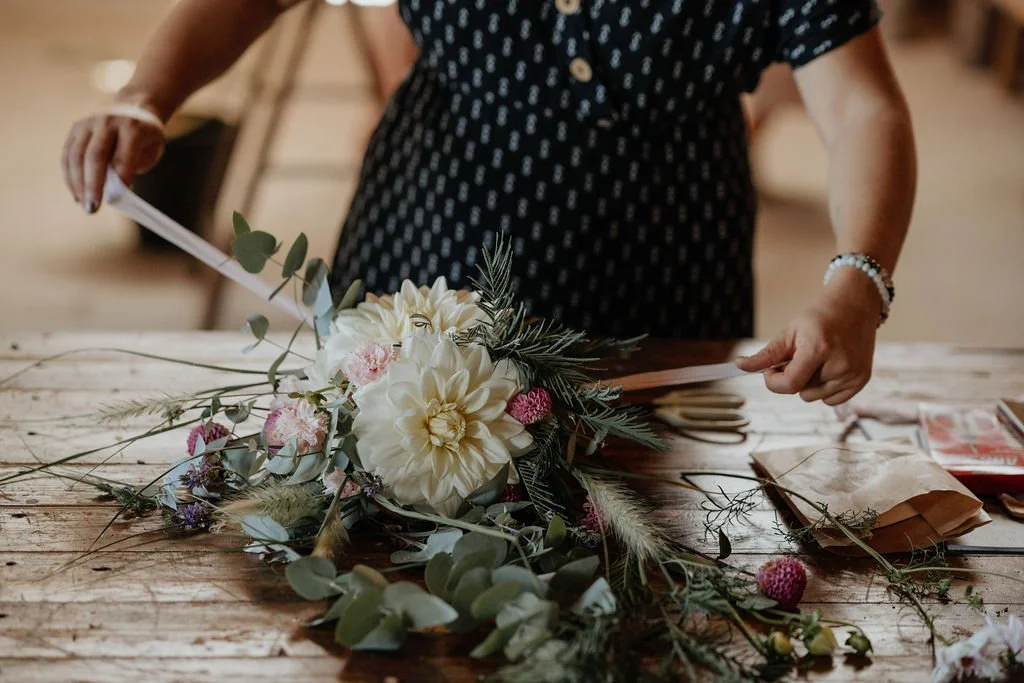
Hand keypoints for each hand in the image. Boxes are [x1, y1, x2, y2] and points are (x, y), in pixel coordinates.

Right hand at [61, 108, 164, 213]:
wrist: (133, 108)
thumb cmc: (145, 137)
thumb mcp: (151, 150)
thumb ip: (133, 166)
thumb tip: (112, 189)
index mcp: (131, 127)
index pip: (123, 155)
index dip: (120, 177)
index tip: (118, 199)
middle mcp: (106, 122)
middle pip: (95, 155)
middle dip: (93, 185)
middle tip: (92, 209)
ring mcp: (87, 123)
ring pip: (76, 155)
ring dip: (78, 184)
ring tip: (84, 205)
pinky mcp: (75, 129)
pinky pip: (68, 155)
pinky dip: (70, 177)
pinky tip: (77, 194)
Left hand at [736, 269, 880, 405]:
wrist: (856, 303)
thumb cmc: (820, 316)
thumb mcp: (790, 331)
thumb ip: (766, 354)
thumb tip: (739, 367)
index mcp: (819, 348)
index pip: (790, 384)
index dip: (773, 382)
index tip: (770, 371)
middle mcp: (840, 364)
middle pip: (801, 392)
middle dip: (793, 377)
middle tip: (801, 355)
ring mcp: (854, 374)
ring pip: (814, 397)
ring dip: (809, 383)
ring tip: (818, 359)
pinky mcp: (862, 380)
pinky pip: (831, 400)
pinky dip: (825, 388)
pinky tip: (830, 367)